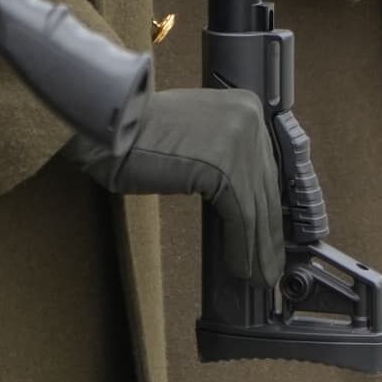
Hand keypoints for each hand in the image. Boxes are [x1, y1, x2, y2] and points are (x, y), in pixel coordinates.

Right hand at [68, 87, 283, 287]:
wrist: (111, 127)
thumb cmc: (141, 135)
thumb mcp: (198, 135)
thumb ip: (226, 155)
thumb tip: (248, 198)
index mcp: (246, 106)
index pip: (267, 168)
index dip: (270, 208)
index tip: (270, 236)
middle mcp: (250, 118)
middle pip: (265, 188)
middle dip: (268, 233)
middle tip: (269, 264)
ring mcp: (239, 141)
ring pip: (256, 207)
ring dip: (258, 248)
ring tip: (258, 275)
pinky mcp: (224, 167)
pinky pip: (240, 217)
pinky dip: (241, 247)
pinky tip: (239, 267)